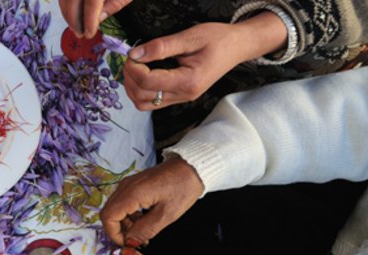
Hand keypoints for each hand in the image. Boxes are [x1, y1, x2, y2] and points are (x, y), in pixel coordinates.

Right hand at [59, 0, 131, 37]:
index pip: (91, 1)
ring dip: (68, 14)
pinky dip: (66, 5)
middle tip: (80, 34)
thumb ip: (114, 4)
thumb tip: (99, 19)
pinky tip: (73, 15)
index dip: (89, 20)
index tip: (89, 34)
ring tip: (76, 28)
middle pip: (72, 0)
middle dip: (74, 19)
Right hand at [100, 156, 202, 246]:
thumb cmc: (182, 188)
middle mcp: (125, 187)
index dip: (113, 234)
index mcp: (132, 193)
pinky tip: (144, 221)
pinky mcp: (133, 185)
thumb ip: (145, 230)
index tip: (127, 243)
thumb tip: (130, 242)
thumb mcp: (167, 214)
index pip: (108, 217)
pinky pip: (123, 203)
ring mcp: (128, 185)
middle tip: (136, 241)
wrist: (191, 168)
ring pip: (115, 209)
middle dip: (119, 231)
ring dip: (124, 224)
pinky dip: (129, 216)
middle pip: (109, 213)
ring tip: (143, 234)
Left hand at [123, 12, 286, 110]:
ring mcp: (182, 98)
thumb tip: (135, 53)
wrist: (237, 46)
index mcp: (188, 81)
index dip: (133, 68)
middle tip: (131, 58)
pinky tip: (143, 73)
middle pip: (142, 97)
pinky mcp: (180, 96)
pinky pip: (152, 101)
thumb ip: (161, 46)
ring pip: (144, 104)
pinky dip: (141, 90)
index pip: (148, 82)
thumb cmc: (218, 39)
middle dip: (129, 78)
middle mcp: (185, 95)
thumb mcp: (190, 37)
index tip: (131, 53)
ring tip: (135, 66)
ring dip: (133, 87)